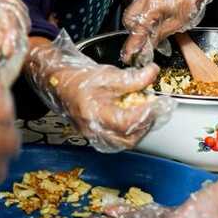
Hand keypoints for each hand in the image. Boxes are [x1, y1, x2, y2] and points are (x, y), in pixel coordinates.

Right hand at [27, 31, 174, 152]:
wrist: (61, 84)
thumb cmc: (80, 79)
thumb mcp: (108, 74)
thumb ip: (133, 78)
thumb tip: (153, 73)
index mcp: (94, 112)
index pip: (126, 122)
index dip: (145, 114)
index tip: (157, 103)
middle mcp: (92, 129)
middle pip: (128, 139)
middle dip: (145, 124)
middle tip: (154, 109)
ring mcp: (93, 136)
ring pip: (123, 143)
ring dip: (139, 131)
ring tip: (144, 113)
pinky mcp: (96, 137)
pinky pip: (117, 142)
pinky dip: (129, 134)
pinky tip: (133, 120)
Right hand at [120, 0, 217, 65]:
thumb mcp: (178, 22)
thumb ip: (161, 35)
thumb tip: (150, 45)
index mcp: (152, 6)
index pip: (138, 30)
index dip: (133, 44)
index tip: (129, 55)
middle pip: (129, 19)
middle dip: (133, 32)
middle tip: (141, 43)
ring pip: (132, 12)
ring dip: (137, 24)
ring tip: (148, 32)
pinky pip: (138, 5)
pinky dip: (142, 15)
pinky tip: (152, 21)